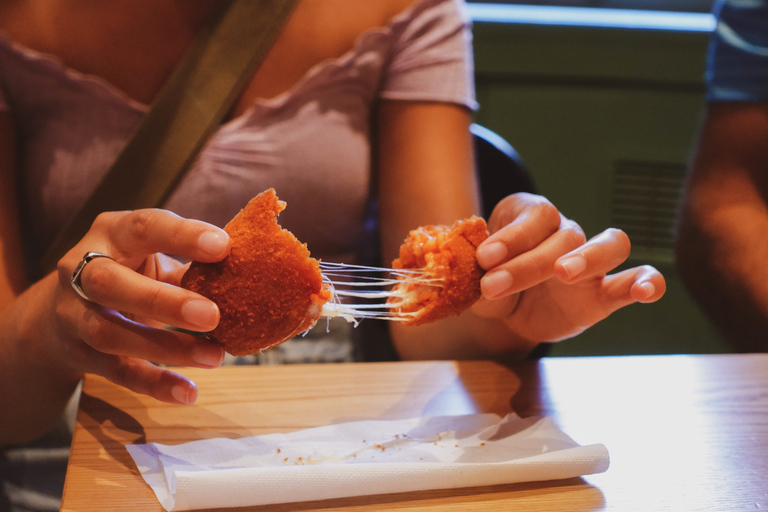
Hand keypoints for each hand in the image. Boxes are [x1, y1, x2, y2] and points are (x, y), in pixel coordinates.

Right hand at [49, 209, 230, 403]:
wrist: (57, 315)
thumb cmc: (126, 275)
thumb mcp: (152, 260)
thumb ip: (192, 266)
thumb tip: (253, 274)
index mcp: (112, 233)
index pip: (145, 227)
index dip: (183, 236)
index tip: (224, 246)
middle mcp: (82, 270)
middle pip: (111, 284)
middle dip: (163, 301)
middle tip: (213, 315)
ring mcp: (74, 314)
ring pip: (112, 334)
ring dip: (167, 348)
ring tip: (215, 356)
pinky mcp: (79, 353)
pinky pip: (116, 372)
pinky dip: (154, 384)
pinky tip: (188, 392)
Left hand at [473, 193, 665, 342]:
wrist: (505, 310)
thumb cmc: (488, 278)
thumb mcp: (472, 272)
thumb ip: (469, 269)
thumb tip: (455, 271)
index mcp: (531, 216)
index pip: (533, 215)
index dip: (511, 235)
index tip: (484, 258)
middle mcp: (565, 232)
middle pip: (564, 235)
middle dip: (529, 261)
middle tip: (495, 283)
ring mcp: (590, 261)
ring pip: (610, 244)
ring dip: (589, 258)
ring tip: (564, 274)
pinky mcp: (604, 293)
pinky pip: (634, 279)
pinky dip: (646, 282)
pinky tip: (646, 291)